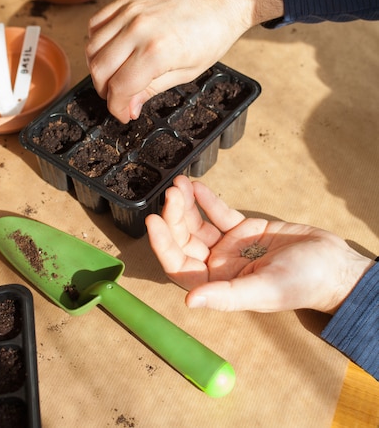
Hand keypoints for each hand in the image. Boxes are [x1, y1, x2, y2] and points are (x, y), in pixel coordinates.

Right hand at [86, 0, 281, 122]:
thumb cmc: (214, 33)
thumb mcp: (188, 72)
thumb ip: (153, 89)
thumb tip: (130, 107)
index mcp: (156, 52)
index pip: (119, 88)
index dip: (117, 108)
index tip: (123, 114)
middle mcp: (138, 29)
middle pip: (100, 70)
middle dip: (105, 91)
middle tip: (119, 98)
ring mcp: (130, 11)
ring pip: (92, 47)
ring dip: (98, 68)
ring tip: (114, 76)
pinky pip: (96, 23)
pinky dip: (97, 41)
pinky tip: (111, 51)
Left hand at [145, 175, 373, 313]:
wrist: (333, 263)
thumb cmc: (303, 283)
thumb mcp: (264, 289)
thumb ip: (227, 296)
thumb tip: (189, 302)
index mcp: (219, 286)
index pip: (180, 267)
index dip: (163, 246)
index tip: (153, 221)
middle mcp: (219, 266)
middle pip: (185, 241)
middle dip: (175, 218)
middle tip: (171, 194)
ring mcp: (230, 246)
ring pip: (198, 225)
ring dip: (187, 206)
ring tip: (180, 184)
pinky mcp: (244, 228)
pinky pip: (219, 213)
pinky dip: (207, 200)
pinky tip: (196, 186)